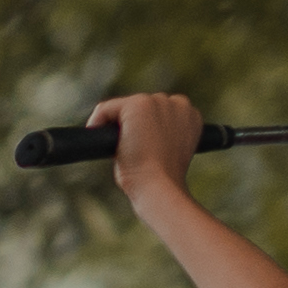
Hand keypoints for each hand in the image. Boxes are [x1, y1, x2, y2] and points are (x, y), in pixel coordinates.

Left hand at [87, 91, 203, 196]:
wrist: (160, 185)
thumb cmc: (162, 180)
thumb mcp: (167, 154)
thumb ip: (161, 137)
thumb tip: (140, 136)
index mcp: (189, 116)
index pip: (159, 114)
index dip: (146, 131)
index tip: (140, 150)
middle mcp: (178, 103)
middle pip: (142, 109)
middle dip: (132, 128)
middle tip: (131, 153)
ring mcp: (158, 101)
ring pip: (124, 109)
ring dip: (118, 128)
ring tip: (123, 151)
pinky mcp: (138, 104)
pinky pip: (105, 108)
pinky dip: (97, 123)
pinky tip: (102, 144)